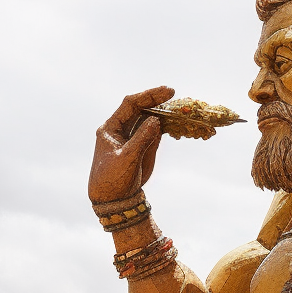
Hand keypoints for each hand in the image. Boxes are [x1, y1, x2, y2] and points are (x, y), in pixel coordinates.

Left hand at [89, 86, 172, 204]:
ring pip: (150, 119)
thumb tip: (156, 120)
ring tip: (180, 109)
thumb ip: (141, 138)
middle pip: (141, 108)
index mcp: (111, 128)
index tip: (167, 91)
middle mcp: (122, 129)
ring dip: (164, 113)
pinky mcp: (145, 146)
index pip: (130, 105)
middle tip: (174, 95)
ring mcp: (134, 137)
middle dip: (157, 101)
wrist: (115, 201)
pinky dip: (167, 126)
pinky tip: (178, 123)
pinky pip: (157, 131)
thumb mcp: (127, 158)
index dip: (148, 96)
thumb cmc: (113, 180)